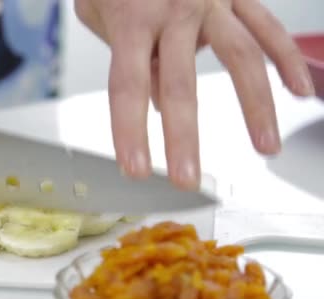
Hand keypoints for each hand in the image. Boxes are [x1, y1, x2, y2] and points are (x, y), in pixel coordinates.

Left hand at [75, 0, 313, 189]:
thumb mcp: (100, 12)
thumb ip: (127, 56)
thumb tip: (157, 103)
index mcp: (132, 19)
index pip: (128, 85)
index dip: (130, 129)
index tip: (136, 169)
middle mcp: (174, 11)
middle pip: (180, 83)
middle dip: (184, 136)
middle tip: (187, 178)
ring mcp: (211, 1)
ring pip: (240, 57)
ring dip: (255, 107)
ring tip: (265, 148)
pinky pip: (268, 27)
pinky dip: (287, 59)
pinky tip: (301, 92)